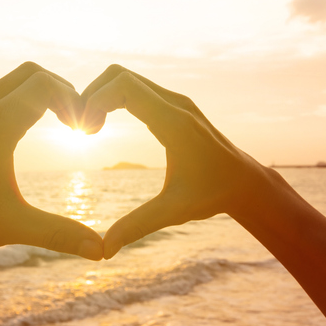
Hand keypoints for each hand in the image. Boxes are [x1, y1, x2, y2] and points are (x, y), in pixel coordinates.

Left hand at [0, 62, 104, 260]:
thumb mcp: (10, 227)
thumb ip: (58, 233)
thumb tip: (100, 251)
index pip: (46, 86)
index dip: (73, 101)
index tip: (83, 130)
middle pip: (30, 73)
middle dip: (60, 90)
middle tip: (74, 119)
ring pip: (7, 84)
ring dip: (35, 95)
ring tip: (52, 125)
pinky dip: (12, 105)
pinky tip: (17, 138)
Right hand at [80, 65, 273, 257]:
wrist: (245, 182)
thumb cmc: (212, 195)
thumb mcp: (173, 211)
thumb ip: (137, 226)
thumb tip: (104, 251)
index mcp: (173, 122)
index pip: (123, 86)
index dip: (94, 100)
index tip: (83, 132)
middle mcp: (174, 103)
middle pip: (118, 74)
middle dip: (91, 94)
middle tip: (81, 130)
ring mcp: (175, 101)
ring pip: (125, 78)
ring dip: (101, 96)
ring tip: (89, 130)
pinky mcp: (174, 105)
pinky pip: (135, 89)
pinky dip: (113, 99)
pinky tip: (104, 126)